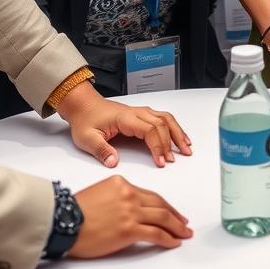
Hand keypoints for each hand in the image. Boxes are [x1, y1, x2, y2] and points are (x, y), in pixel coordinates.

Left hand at [57, 82, 190, 167]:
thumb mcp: (87, 138)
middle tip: (174, 160)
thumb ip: (101, 151)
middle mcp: (137, 113)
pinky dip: (174, 127)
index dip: (158, 146)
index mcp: (126, 118)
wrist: (83, 105)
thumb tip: (114, 163)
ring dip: (177, 133)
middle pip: (162, 124)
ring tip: (186, 148)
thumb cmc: (85, 120)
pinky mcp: (141, 115)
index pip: (149, 130)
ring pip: (165, 119)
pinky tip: (179, 137)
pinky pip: (162, 118)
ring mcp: (140, 112)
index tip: (161, 161)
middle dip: (171, 143)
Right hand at [69, 175, 191, 256]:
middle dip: (174, 214)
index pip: (149, 194)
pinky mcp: (130, 229)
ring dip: (176, 226)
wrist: (64, 221)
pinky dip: (168, 238)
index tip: (170, 211)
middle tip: (183, 221)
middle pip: (159, 203)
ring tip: (184, 232)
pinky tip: (174, 241)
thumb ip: (117, 196)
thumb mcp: (99, 192)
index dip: (162, 204)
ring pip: (162, 217)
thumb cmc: (74, 211)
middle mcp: (130, 194)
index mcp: (122, 183)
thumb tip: (129, 208)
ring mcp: (131, 211)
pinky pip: (156, 233)